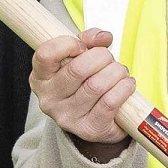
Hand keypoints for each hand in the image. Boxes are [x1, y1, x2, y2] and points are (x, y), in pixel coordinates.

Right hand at [30, 26, 136, 150]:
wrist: (96, 120)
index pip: (46, 55)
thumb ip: (89, 40)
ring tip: (120, 72)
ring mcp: (67, 117)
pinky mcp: (88, 129)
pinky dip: (124, 88)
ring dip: (116, 72)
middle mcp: (49, 99)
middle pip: (78, 69)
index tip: (83, 46)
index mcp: (40, 78)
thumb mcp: (80, 57)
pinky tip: (126, 84)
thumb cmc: (86, 82)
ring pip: (97, 85)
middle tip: (109, 59)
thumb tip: (103, 37)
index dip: (69, 44)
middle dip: (102, 57)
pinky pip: (110, 102)